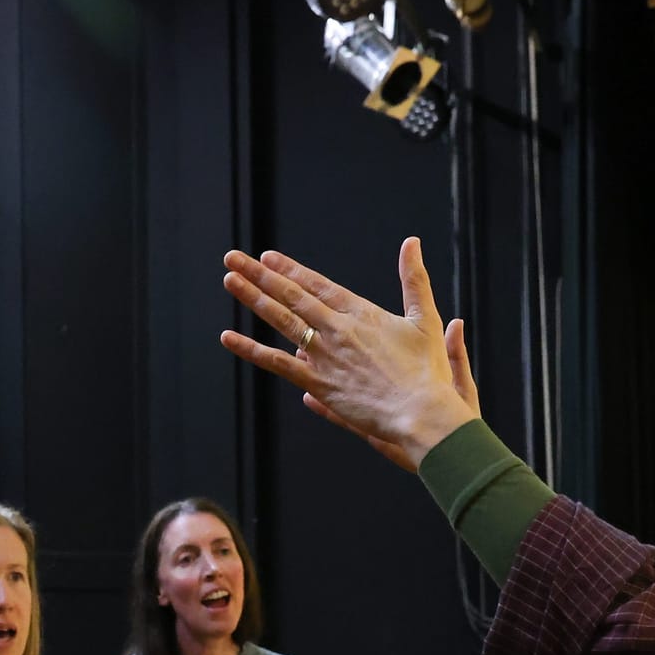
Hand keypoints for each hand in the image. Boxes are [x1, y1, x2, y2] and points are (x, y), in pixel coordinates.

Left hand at [220, 239, 480, 471]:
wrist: (420, 411)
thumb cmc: (426, 372)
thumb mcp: (425, 319)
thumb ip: (414, 279)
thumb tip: (411, 242)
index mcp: (361, 313)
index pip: (317, 284)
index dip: (290, 269)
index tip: (267, 257)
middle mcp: (337, 328)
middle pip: (291, 295)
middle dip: (260, 274)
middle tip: (234, 259)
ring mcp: (324, 355)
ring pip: (281, 320)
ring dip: (253, 298)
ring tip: (230, 280)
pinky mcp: (317, 382)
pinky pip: (276, 363)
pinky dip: (251, 349)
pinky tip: (228, 337)